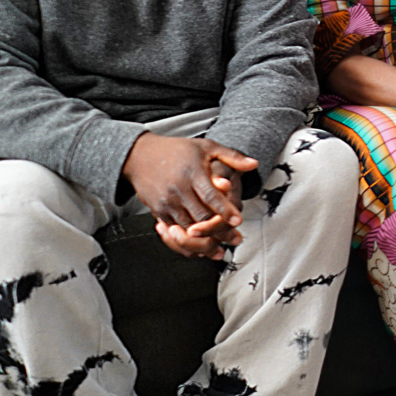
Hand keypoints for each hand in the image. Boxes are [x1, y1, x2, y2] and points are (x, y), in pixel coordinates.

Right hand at [121, 134, 256, 259]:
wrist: (140, 156)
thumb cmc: (177, 150)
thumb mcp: (206, 147)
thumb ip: (231, 156)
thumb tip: (254, 164)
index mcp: (193, 173)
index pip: (211, 196)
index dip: (225, 210)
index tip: (238, 220)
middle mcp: (179, 189)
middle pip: (201, 216)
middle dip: (220, 230)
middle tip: (235, 239)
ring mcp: (167, 202)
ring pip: (188, 228)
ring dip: (205, 241)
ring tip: (221, 248)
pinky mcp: (158, 211)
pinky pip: (175, 231)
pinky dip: (188, 241)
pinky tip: (201, 246)